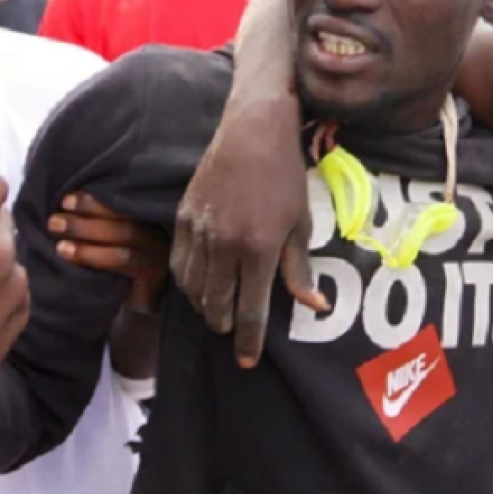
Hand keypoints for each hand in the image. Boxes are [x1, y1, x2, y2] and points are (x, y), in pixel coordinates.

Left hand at [50, 192, 169, 312]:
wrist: (141, 303)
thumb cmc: (118, 271)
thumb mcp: (108, 245)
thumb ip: (94, 228)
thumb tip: (61, 210)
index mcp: (141, 218)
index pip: (118, 203)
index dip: (92, 201)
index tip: (65, 201)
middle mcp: (152, 230)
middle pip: (120, 217)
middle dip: (85, 217)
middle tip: (54, 222)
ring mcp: (155, 250)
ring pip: (123, 235)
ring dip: (88, 236)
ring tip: (60, 244)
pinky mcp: (152, 272)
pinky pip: (124, 259)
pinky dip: (96, 256)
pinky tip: (71, 257)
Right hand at [171, 94, 326, 367]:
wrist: (252, 131)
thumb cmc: (284, 177)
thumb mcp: (300, 224)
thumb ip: (299, 270)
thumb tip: (314, 307)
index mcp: (258, 250)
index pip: (251, 313)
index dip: (248, 343)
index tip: (247, 361)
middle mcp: (224, 246)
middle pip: (216, 305)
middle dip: (224, 325)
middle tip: (231, 331)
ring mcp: (199, 232)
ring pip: (193, 288)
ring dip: (204, 306)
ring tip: (216, 310)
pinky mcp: (182, 218)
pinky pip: (178, 264)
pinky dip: (187, 281)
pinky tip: (198, 284)